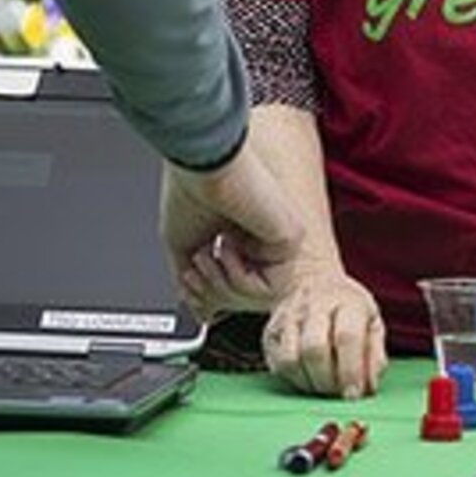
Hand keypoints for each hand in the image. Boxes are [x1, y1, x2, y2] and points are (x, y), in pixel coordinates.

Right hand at [161, 148, 303, 319]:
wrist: (201, 162)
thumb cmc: (190, 190)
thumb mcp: (184, 246)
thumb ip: (195, 282)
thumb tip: (199, 314)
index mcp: (239, 236)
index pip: (232, 287)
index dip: (207, 295)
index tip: (187, 283)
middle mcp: (262, 238)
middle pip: (245, 299)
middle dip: (211, 294)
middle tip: (193, 271)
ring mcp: (278, 239)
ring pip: (260, 300)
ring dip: (223, 288)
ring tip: (207, 256)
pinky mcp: (291, 238)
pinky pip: (272, 289)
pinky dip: (241, 280)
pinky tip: (226, 248)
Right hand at [260, 266, 386, 399]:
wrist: (314, 282)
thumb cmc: (349, 311)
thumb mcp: (372, 323)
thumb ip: (375, 355)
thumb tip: (368, 387)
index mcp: (346, 301)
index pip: (346, 336)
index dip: (350, 370)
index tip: (354, 394)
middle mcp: (314, 304)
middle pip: (314, 349)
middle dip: (327, 382)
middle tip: (338, 393)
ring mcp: (288, 316)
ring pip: (291, 360)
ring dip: (309, 384)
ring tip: (323, 386)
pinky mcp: (270, 331)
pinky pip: (278, 364)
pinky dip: (294, 380)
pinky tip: (308, 378)